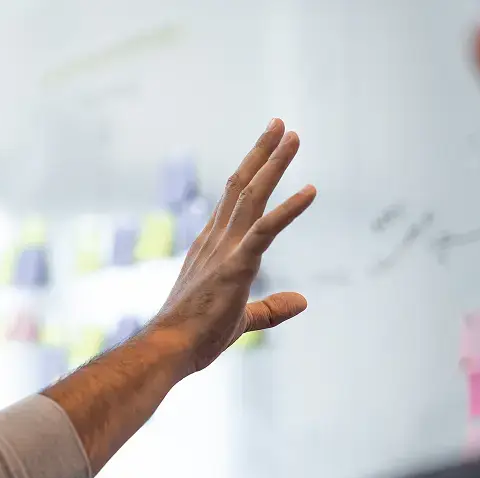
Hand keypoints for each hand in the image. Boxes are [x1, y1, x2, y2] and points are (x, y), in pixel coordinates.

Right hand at [148, 119, 315, 373]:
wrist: (167, 351)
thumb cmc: (193, 340)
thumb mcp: (240, 320)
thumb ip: (270, 309)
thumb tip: (303, 301)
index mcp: (212, 250)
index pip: (232, 202)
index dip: (251, 172)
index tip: (267, 149)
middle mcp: (216, 242)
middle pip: (241, 187)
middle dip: (262, 154)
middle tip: (280, 124)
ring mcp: (224, 251)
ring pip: (252, 197)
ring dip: (273, 164)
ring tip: (292, 136)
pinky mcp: (235, 267)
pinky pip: (266, 231)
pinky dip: (289, 209)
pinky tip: (312, 189)